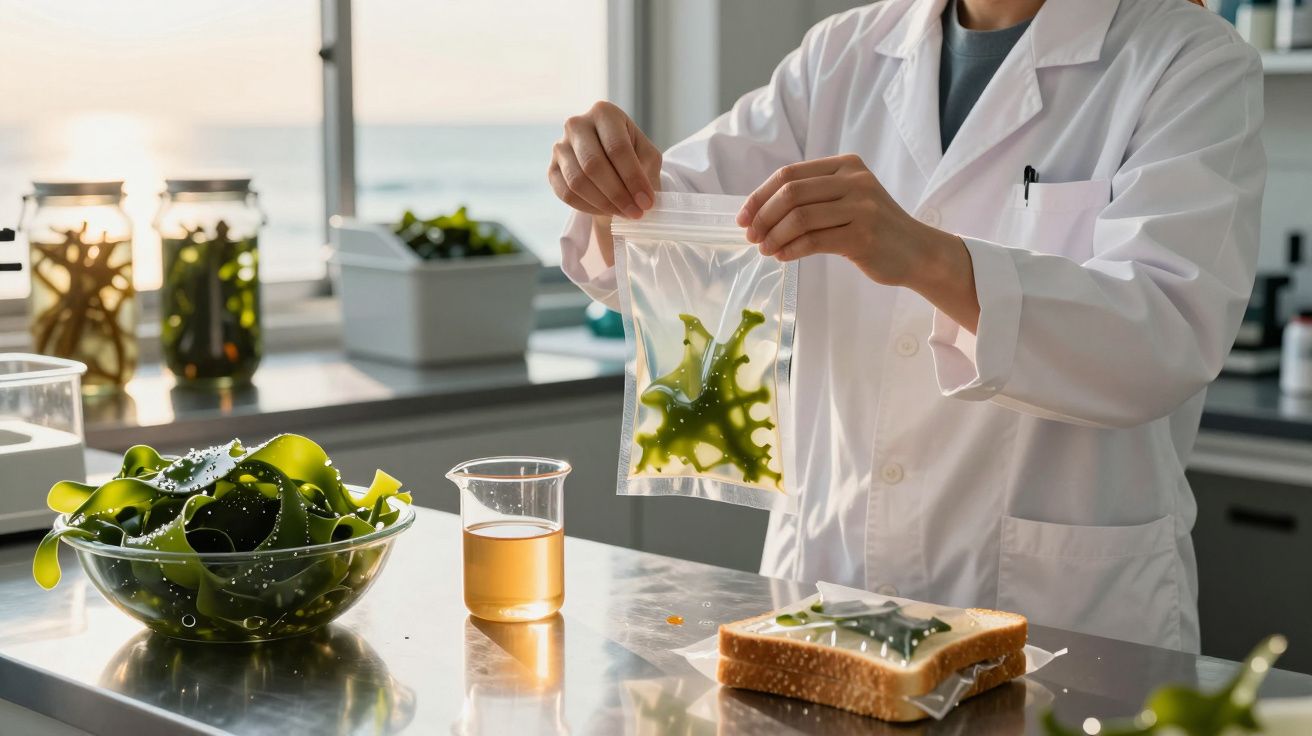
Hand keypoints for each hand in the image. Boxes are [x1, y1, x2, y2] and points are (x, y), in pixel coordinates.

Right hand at [548, 101, 661, 219]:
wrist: (610, 162)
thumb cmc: (633, 155)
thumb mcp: (647, 156)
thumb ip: (646, 172)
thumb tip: (641, 198)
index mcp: (604, 113)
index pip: (617, 148)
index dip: (633, 178)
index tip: (646, 202)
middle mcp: (577, 124)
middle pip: (594, 164)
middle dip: (618, 194)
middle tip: (636, 213)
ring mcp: (560, 146)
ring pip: (578, 181)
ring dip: (604, 204)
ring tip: (624, 213)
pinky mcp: (552, 168)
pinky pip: (566, 194)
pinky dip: (588, 208)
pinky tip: (606, 212)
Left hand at [737, 154, 980, 330]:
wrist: (917, 252)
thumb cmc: (875, 228)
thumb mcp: (848, 199)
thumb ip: (813, 197)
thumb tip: (760, 211)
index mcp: (846, 165)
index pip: (790, 174)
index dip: (760, 195)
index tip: (743, 217)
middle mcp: (854, 180)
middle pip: (791, 193)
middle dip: (763, 216)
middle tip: (751, 236)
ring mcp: (861, 207)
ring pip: (800, 217)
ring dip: (774, 236)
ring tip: (766, 249)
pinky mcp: (863, 235)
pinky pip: (813, 241)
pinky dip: (791, 250)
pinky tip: (783, 256)